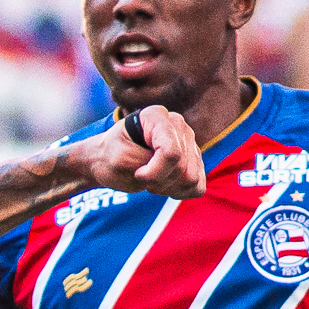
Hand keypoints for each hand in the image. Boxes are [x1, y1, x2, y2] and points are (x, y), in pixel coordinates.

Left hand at [72, 104, 203, 200]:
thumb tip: (181, 170)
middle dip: (158, 181)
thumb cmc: (112, 157)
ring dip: (168, 187)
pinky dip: (180, 192)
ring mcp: (189, 141)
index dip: (153, 172)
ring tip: (152, 180)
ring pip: (192, 178)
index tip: (137, 173)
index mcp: (157, 116)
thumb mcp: (121, 159)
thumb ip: (149, 163)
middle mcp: (178, 125)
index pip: (170, 152)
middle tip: (141, 176)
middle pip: (182, 167)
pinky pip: (198, 186)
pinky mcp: (195, 159)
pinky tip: (164, 185)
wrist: (109, 160)